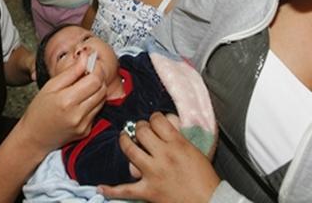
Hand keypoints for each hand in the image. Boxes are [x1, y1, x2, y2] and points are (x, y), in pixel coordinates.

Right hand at [16, 57, 106, 152]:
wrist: (34, 137)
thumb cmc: (38, 111)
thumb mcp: (50, 86)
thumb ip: (70, 72)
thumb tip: (85, 58)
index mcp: (67, 101)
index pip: (95, 80)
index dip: (96, 69)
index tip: (92, 63)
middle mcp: (77, 115)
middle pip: (102, 89)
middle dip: (98, 78)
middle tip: (88, 73)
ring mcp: (83, 125)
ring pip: (102, 100)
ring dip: (97, 90)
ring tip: (83, 87)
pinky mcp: (86, 131)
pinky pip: (97, 111)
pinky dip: (93, 103)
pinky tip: (81, 101)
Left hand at [99, 113, 219, 201]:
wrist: (210, 202)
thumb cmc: (205, 178)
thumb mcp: (195, 151)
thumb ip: (178, 139)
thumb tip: (167, 129)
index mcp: (177, 143)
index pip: (158, 120)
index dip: (153, 118)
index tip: (153, 120)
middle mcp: (163, 155)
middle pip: (142, 131)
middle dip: (139, 127)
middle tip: (139, 129)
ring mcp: (154, 172)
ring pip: (130, 150)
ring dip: (125, 142)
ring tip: (124, 138)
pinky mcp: (148, 191)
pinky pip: (125, 190)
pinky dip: (111, 190)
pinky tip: (101, 188)